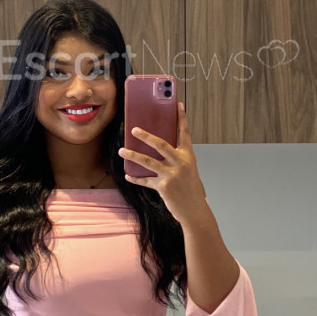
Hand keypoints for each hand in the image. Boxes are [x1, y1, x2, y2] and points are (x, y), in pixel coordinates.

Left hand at [119, 101, 207, 225]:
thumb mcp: (188, 170)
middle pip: (161, 144)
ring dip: (133, 155)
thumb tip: (158, 150)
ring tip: (122, 150)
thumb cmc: (191, 190)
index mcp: (188, 156)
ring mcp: (172, 175)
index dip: (181, 118)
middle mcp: (180, 163)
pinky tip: (128, 175)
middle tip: (134, 129)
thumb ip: (176, 159)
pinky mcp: (164, 186)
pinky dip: (135, 178)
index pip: (184, 133)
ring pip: (148, 161)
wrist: (195, 210)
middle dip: (146, 136)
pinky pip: (145, 180)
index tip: (178, 105)